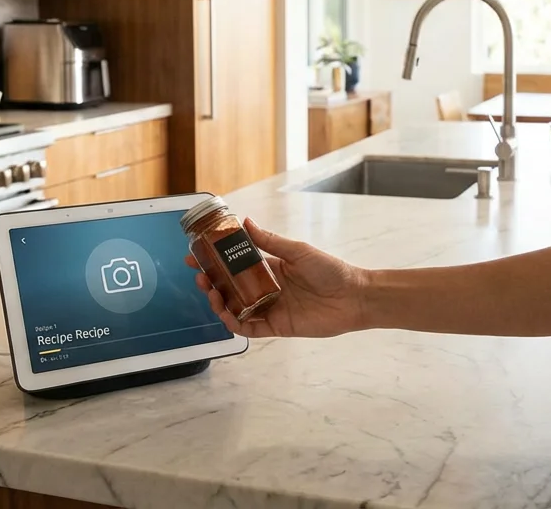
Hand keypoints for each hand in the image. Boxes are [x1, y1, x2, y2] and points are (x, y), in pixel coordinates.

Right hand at [186, 219, 368, 337]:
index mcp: (270, 268)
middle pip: (230, 287)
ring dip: (218, 302)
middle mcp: (266, 288)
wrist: (354, 297)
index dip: (215, 260)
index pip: (235, 264)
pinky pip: (249, 328)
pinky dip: (234, 323)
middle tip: (199, 275)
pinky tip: (226, 314)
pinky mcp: (276, 326)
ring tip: (210, 291)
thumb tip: (246, 222)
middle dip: (211, 281)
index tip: (197, 254)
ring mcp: (269, 308)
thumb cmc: (331, 271)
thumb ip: (270, 241)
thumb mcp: (298, 251)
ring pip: (235, 308)